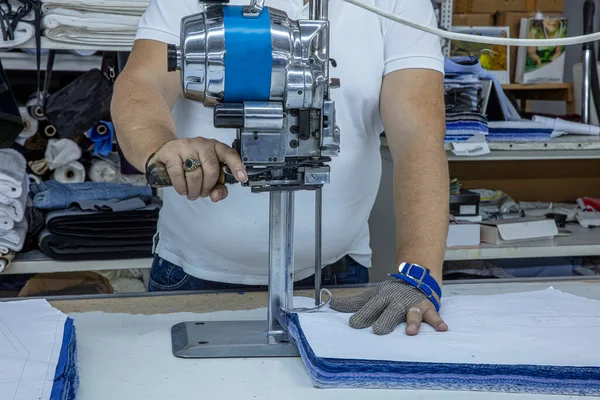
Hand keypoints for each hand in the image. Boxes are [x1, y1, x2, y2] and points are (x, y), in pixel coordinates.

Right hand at [148, 138, 246, 201]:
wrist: (166, 153)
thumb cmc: (191, 164)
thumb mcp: (206, 174)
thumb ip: (217, 187)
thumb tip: (216, 196)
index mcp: (216, 147)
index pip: (229, 154)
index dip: (237, 166)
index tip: (242, 178)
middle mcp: (202, 144)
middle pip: (211, 169)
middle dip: (207, 187)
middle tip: (202, 193)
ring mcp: (186, 146)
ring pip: (195, 173)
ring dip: (194, 190)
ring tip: (192, 194)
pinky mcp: (171, 152)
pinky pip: (178, 174)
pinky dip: (182, 187)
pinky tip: (183, 190)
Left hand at [329, 280, 447, 335]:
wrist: (416, 278)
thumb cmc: (392, 292)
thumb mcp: (372, 294)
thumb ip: (354, 302)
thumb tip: (331, 305)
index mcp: (382, 298)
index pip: (370, 307)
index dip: (362, 315)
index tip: (354, 325)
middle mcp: (397, 301)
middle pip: (390, 311)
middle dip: (384, 320)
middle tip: (379, 331)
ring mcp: (412, 304)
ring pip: (411, 313)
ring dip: (411, 322)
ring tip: (410, 332)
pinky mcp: (427, 308)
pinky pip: (434, 315)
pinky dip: (438, 321)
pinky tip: (442, 328)